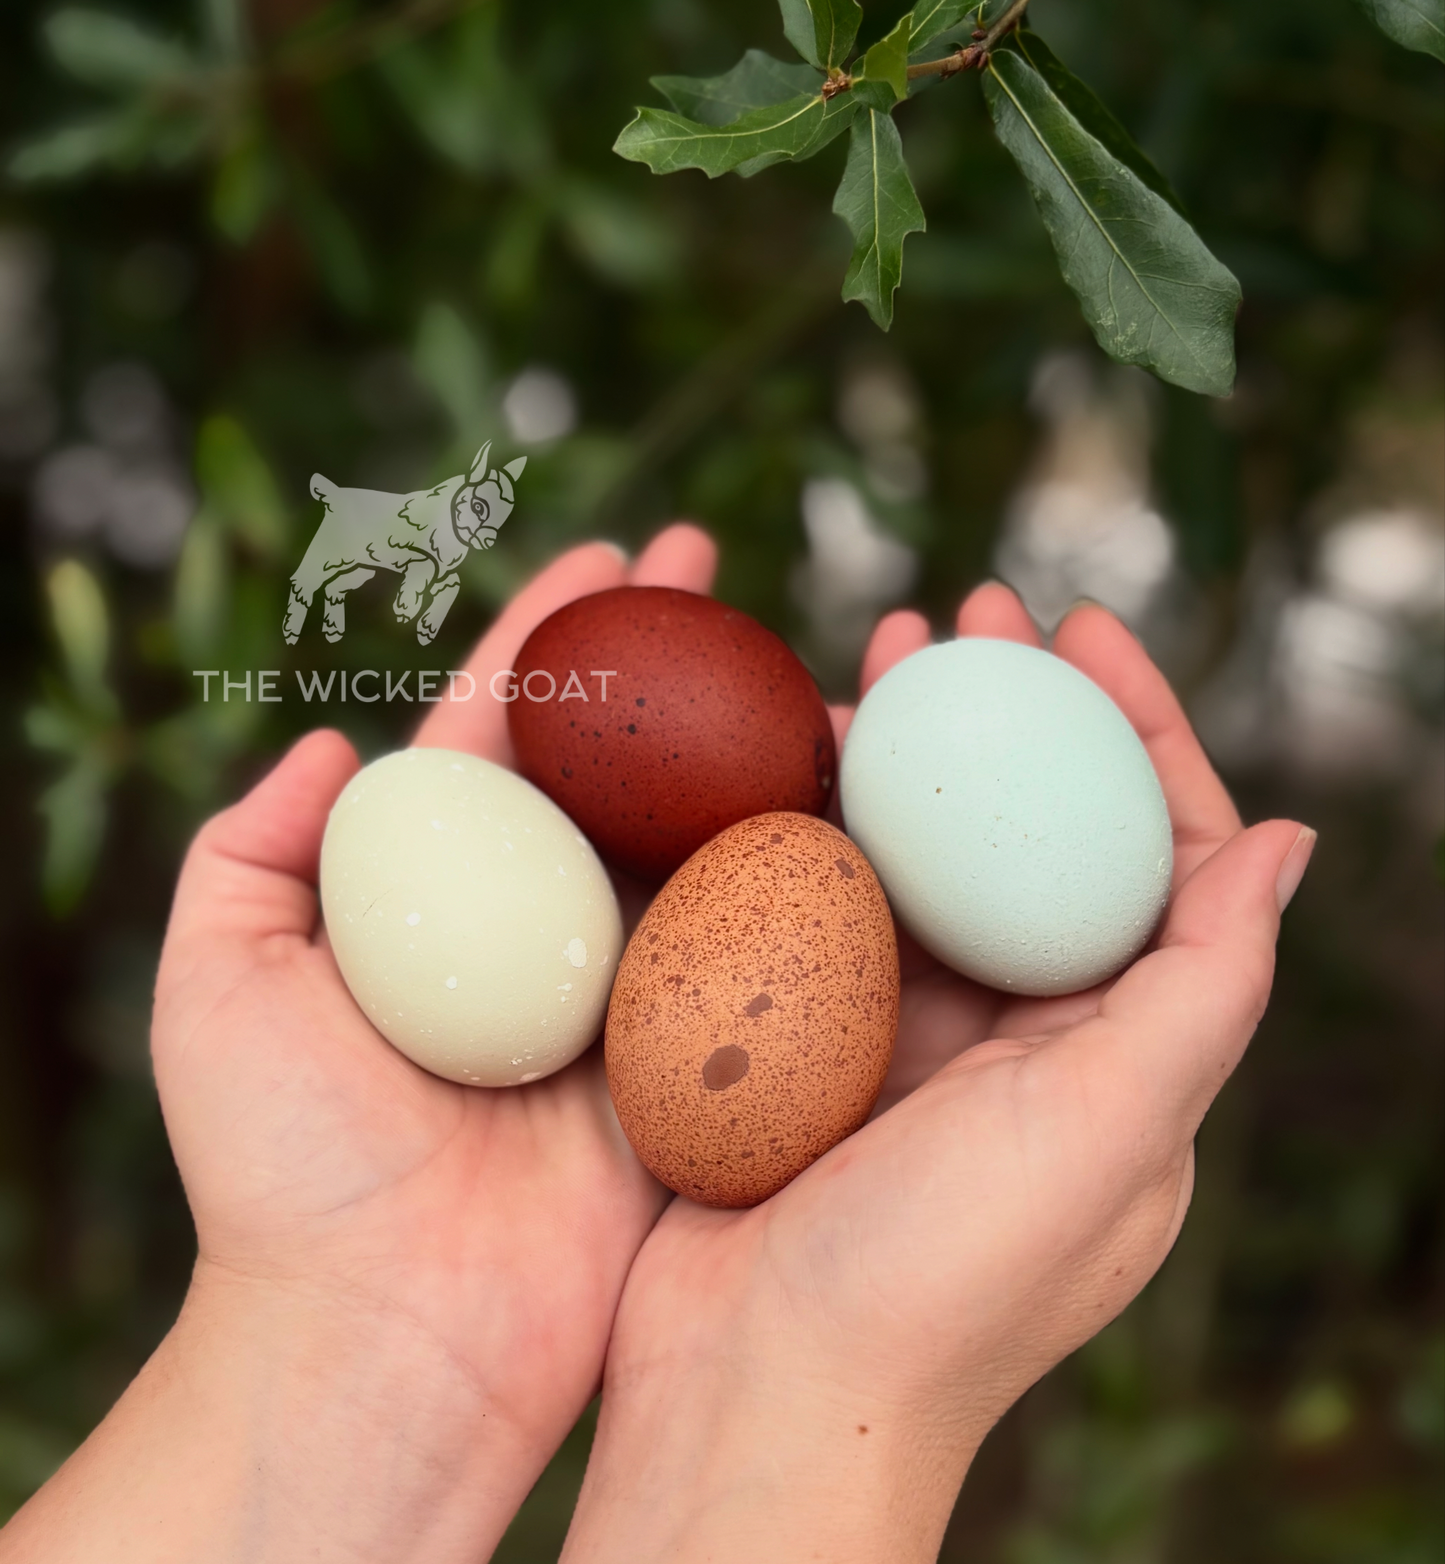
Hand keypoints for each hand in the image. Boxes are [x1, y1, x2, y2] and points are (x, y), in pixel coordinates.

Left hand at [2, 526, 714, 1563]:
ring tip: (806, 648)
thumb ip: (247, 855)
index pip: (511, 732)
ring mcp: (634, 987)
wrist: (392, 1337)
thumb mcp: (221, 989)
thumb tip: (322, 744)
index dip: (557, 636)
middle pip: (625, 766)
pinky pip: (767, 947)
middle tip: (719, 569)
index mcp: (446, 895)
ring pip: (707, 836)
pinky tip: (852, 786)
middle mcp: (549, 928)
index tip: (611, 557)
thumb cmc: (287, 1170)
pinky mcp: (703, 1058)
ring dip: (754, 741)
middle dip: (672, 661)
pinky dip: (807, 864)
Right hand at [563, 584, 1315, 1563]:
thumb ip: (1200, 987)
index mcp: (1117, 1052)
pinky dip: (813, 822)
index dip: (1137, 729)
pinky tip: (785, 757)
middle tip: (960, 609)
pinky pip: (822, 902)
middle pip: (1032, 834)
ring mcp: (910, 1036)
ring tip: (865, 653)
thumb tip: (1287, 837)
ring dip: (904, 751)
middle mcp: (1025, 1035)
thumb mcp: (1108, 1133)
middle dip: (1011, 713)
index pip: (1155, 856)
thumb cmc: (939, 1283)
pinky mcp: (810, 1041)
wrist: (754, 1397)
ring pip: (920, 854)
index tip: (1079, 628)